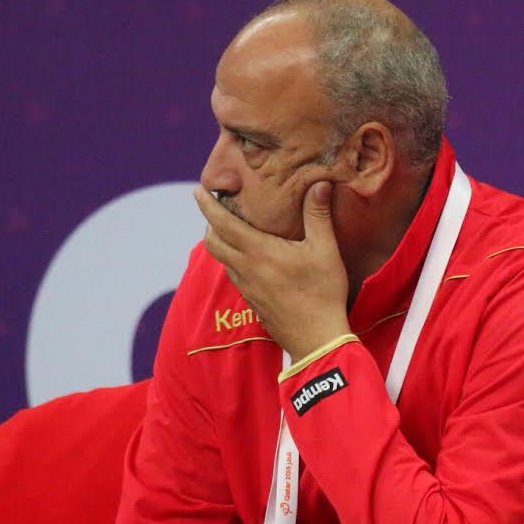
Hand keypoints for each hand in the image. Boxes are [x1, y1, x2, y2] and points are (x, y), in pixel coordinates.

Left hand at [194, 180, 352, 359]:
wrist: (316, 339)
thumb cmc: (322, 293)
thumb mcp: (325, 250)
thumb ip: (318, 215)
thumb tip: (320, 184)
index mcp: (257, 252)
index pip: (222, 223)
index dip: (207, 205)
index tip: (198, 190)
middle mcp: (244, 268)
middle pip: (212, 242)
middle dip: (209, 222)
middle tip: (217, 208)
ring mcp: (246, 287)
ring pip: (222, 259)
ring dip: (221, 241)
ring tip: (233, 229)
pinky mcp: (251, 301)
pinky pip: (234, 274)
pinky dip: (233, 258)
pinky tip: (250, 257)